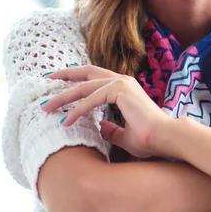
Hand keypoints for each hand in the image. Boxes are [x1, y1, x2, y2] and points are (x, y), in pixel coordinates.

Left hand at [40, 65, 172, 157]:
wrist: (165, 137)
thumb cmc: (149, 138)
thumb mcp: (123, 134)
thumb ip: (110, 129)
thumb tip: (98, 127)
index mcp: (123, 87)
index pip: (94, 78)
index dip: (74, 79)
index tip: (56, 84)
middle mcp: (122, 81)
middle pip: (86, 73)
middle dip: (63, 76)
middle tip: (45, 80)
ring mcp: (121, 83)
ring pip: (84, 87)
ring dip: (63, 97)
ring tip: (46, 107)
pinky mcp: (120, 91)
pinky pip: (91, 99)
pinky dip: (77, 110)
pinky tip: (65, 121)